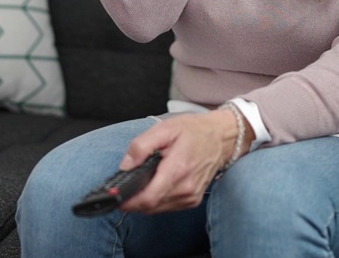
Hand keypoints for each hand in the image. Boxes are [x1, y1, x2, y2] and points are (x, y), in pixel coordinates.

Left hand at [117, 111, 238, 213]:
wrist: (222, 137)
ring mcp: (191, 197)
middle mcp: (186, 188)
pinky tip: (156, 185)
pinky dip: (157, 200)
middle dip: (134, 200)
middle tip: (125, 187)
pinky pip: (167, 207)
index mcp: (178, 169)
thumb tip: (125, 165)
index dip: (129, 202)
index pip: (149, 198)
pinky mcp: (193, 200)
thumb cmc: (195, 131)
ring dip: (145, 200)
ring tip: (142, 182)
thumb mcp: (165, 129)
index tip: (116, 198)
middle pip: (150, 206)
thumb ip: (142, 146)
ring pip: (157, 209)